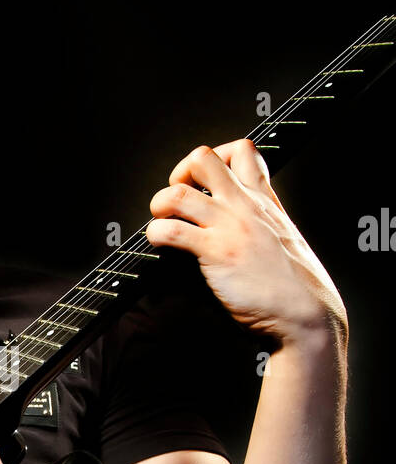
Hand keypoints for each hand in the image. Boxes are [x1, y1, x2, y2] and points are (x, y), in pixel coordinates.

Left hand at [145, 139, 347, 345]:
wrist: (307, 313)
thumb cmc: (296, 284)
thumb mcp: (283, 237)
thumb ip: (260, 221)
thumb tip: (233, 221)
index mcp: (263, 200)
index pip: (241, 150)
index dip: (215, 157)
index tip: (205, 182)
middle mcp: (245, 206)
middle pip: (202, 158)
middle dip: (179, 174)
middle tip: (178, 202)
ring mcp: (230, 227)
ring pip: (177, 194)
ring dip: (160, 206)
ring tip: (164, 223)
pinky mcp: (217, 253)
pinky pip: (172, 231)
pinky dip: (157, 235)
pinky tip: (163, 246)